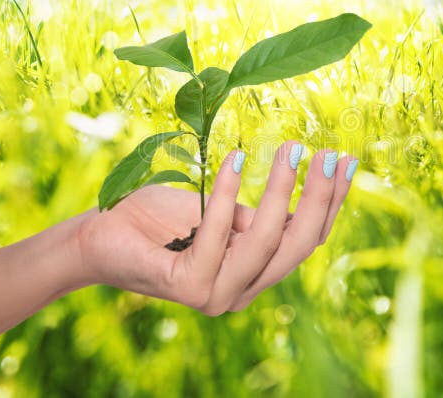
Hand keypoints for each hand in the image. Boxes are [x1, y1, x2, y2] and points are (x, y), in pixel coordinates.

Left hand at [77, 141, 357, 314]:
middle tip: (327, 152)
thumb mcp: (218, 213)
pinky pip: (220, 235)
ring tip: (292, 148)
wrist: (97, 237)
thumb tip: (288, 199)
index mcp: (255, 274)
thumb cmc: (156, 219)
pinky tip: (237, 160)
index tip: (346, 159)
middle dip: (319, 197)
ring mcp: (217, 294)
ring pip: (266, 242)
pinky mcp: (189, 286)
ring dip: (283, 190)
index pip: (306, 241)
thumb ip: (252, 217)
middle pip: (298, 246)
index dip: (330, 202)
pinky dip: (230, 195)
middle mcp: (242, 291)